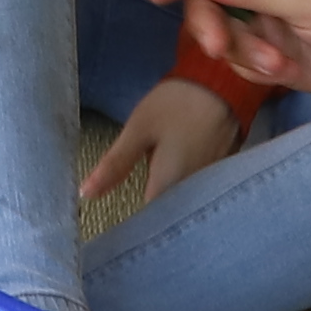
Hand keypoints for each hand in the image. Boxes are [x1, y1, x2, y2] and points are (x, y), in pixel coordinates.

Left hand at [76, 73, 239, 217]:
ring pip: (182, 202)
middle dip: (150, 215)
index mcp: (169, 187)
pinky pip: (197, 189)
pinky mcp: (220, 173)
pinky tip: (175, 173)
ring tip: (152, 186)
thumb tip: (85, 194)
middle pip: (167, 214)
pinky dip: (184, 186)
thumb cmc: (178, 104)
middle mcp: (194, 194)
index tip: (115, 229)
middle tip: (132, 202)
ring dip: (167, 199)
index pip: (147, 223)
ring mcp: (210, 184)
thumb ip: (114, 164)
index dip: (132, 228)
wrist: (225, 82)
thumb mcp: (139, 129)